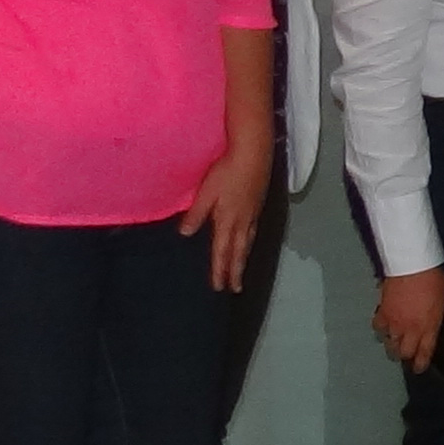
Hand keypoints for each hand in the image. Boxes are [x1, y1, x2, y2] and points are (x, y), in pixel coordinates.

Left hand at [181, 134, 269, 291]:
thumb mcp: (206, 193)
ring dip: (243, 260)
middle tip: (235, 288)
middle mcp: (241, 222)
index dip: (219, 270)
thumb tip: (185, 234)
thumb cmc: (226, 172)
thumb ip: (196, 214)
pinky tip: (248, 243)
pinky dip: (249, 245)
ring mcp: (252, 215)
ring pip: (247, 244)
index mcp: (226, 220)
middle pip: (238, 252)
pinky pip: (253, 233)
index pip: (221, 251)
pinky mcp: (257, 207)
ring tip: (242, 273)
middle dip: (235, 271)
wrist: (253, 156)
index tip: (218, 286)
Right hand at [373, 266, 443, 371]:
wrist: (411, 268)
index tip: (418, 369)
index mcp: (429, 327)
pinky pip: (378, 327)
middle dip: (404, 356)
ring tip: (392, 344)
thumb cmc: (433, 280)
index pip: (424, 352)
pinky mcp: (382, 312)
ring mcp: (395, 323)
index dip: (420, 363)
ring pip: (389, 343)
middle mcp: (411, 330)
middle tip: (404, 355)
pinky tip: (382, 327)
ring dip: (391, 345)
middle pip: (404, 352)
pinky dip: (380, 329)